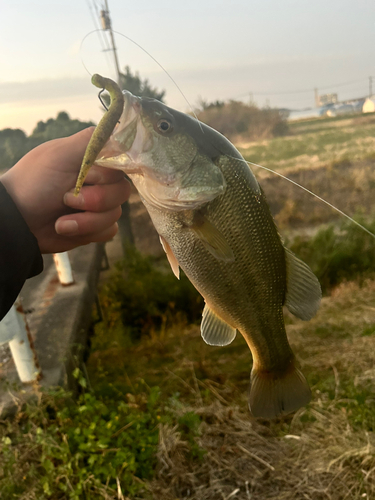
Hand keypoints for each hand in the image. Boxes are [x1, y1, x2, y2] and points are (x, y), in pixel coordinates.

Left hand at [1, 127, 130, 252]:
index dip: (106, 175)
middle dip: (94, 200)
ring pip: (116, 214)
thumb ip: (91, 141)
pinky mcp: (97, 227)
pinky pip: (109, 230)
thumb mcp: (60, 154)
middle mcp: (101, 182)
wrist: (18, 220)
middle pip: (122, 191)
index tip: (86, 177)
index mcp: (94, 161)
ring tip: (62, 220)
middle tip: (66, 199)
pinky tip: (67, 228)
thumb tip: (119, 132)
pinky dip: (88, 231)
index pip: (123, 163)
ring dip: (86, 220)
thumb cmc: (34, 182)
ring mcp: (100, 206)